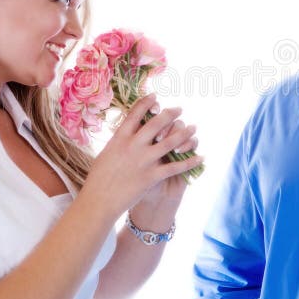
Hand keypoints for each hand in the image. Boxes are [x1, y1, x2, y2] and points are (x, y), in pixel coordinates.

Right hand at [81, 94, 201, 220]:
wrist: (98, 201)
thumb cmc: (98, 179)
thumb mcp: (105, 153)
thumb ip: (118, 142)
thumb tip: (123, 132)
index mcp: (120, 138)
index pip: (135, 114)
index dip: (147, 103)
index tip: (155, 97)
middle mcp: (133, 145)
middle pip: (157, 123)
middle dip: (170, 114)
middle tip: (180, 109)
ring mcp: (144, 161)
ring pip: (170, 142)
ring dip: (184, 133)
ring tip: (193, 127)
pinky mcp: (152, 176)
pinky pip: (176, 166)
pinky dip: (190, 161)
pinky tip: (200, 157)